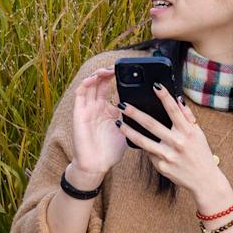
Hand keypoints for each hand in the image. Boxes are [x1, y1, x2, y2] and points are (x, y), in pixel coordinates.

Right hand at [64, 69, 129, 188]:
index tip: (132, 71)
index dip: (120, 77)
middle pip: (101, 83)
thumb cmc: (111, 151)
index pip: (113, 88)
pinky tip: (95, 78)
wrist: (96, 166)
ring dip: (98, 74)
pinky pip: (80, 94)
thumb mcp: (128, 130)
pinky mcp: (78, 113)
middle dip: (110, 72)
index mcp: (108, 110)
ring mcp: (87, 109)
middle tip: (120, 66)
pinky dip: (87, 83)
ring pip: (90, 84)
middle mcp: (96, 106)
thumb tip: (154, 108)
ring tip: (108, 69)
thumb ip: (135, 118)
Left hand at [119, 88, 232, 211]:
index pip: (174, 110)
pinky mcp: (161, 166)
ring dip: (128, 131)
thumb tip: (178, 100)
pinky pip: (149, 153)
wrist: (204, 181)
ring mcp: (168, 155)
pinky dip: (144, 147)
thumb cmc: (201, 154)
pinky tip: (139, 142)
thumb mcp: (199, 134)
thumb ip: (188, 117)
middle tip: (122, 104)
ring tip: (118, 123)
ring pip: (142, 141)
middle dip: (135, 113)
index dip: (164, 96)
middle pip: (151, 124)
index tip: (155, 85)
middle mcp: (177, 142)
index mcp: (188, 132)